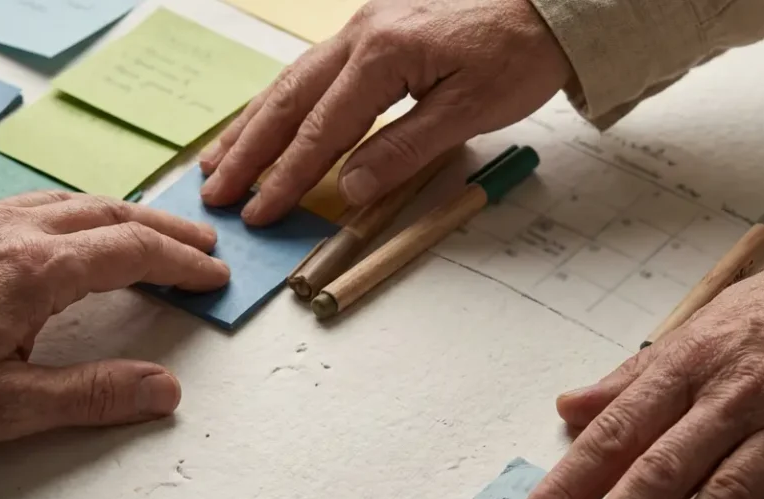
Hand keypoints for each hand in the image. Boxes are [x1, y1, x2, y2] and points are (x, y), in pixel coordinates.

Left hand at [0, 192, 229, 448]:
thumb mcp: (9, 406)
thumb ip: (95, 395)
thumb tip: (166, 391)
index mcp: (39, 270)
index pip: (133, 252)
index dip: (182, 263)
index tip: (214, 275)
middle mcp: (15, 231)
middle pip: (110, 214)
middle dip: (164, 227)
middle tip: (202, 241)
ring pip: (69, 201)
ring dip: (120, 213)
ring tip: (147, 229)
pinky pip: (30, 201)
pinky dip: (73, 209)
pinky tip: (68, 226)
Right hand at [198, 0, 571, 224]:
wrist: (550, 2)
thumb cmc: (520, 51)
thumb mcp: (470, 109)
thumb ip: (405, 148)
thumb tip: (351, 188)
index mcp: (384, 54)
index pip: (322, 128)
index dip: (287, 176)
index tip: (257, 212)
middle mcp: (362, 34)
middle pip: (289, 99)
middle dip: (248, 151)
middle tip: (213, 191)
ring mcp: (364, 26)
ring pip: (292, 81)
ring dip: (253, 124)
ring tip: (219, 159)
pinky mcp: (375, 29)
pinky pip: (313, 71)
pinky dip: (283, 102)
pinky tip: (267, 121)